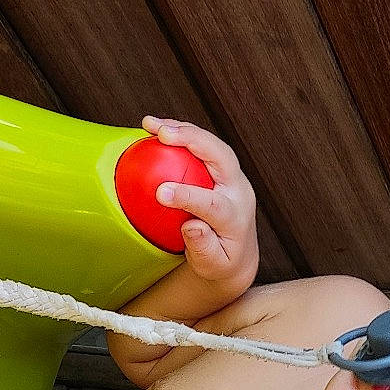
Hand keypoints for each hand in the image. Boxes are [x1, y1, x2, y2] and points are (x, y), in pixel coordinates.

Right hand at [141, 116, 259, 288]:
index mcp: (236, 216)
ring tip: (151, 124)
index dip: (189, 195)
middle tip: (162, 133)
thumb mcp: (212, 265)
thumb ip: (203, 249)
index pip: (214, 202)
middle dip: (193, 140)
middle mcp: (238, 190)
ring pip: (212, 144)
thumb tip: (192, 227)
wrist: (237, 254)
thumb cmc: (221, 262)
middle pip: (222, 157)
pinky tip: (155, 129)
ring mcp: (231, 176)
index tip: (161, 193)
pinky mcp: (220, 168)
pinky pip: (202, 146)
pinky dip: (180, 134)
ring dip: (183, 129)